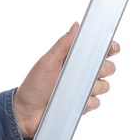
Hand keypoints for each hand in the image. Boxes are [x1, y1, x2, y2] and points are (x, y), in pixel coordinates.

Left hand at [12, 24, 119, 139]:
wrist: (26, 113)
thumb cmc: (33, 86)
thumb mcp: (47, 62)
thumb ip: (63, 45)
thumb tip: (76, 26)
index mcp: (75, 59)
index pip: (99, 51)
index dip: (110, 48)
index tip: (111, 48)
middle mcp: (82, 74)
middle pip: (108, 68)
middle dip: (103, 69)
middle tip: (87, 72)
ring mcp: (83, 91)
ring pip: (105, 86)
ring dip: (93, 87)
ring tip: (74, 89)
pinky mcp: (83, 106)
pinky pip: (96, 103)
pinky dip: (88, 102)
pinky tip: (75, 102)